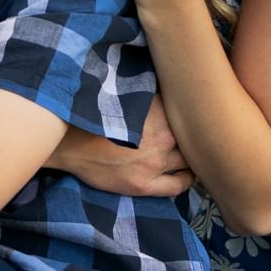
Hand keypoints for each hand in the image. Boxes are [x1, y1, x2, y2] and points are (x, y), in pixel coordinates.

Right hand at [46, 103, 192, 197]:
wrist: (68, 141)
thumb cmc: (94, 115)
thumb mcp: (125, 95)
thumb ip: (149, 93)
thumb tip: (168, 84)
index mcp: (160, 113)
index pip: (189, 113)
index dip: (195, 113)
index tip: (198, 112)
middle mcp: (163, 139)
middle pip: (193, 138)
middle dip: (197, 135)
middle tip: (202, 133)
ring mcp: (154, 164)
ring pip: (188, 162)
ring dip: (193, 157)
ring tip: (197, 153)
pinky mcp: (143, 185)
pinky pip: (177, 186)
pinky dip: (187, 180)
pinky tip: (190, 175)